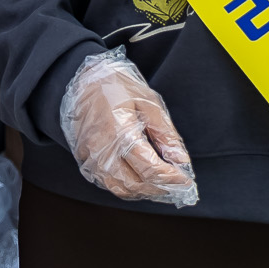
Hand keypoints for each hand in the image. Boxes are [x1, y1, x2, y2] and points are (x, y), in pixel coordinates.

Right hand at [61, 48, 197, 205]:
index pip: (150, 169)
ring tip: (158, 182)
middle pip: (135, 184)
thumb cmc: (118, 85)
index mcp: (121, 132)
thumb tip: (181, 161)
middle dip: (159, 188)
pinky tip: (137, 176)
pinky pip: (105, 181)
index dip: (172, 178)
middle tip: (175, 182)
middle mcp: (102, 148)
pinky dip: (125, 185)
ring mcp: (89, 155)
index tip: (185, 180)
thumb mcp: (149, 103)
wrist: (85, 76)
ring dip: (142, 190)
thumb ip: (166, 134)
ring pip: (119, 188)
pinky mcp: (83, 156)